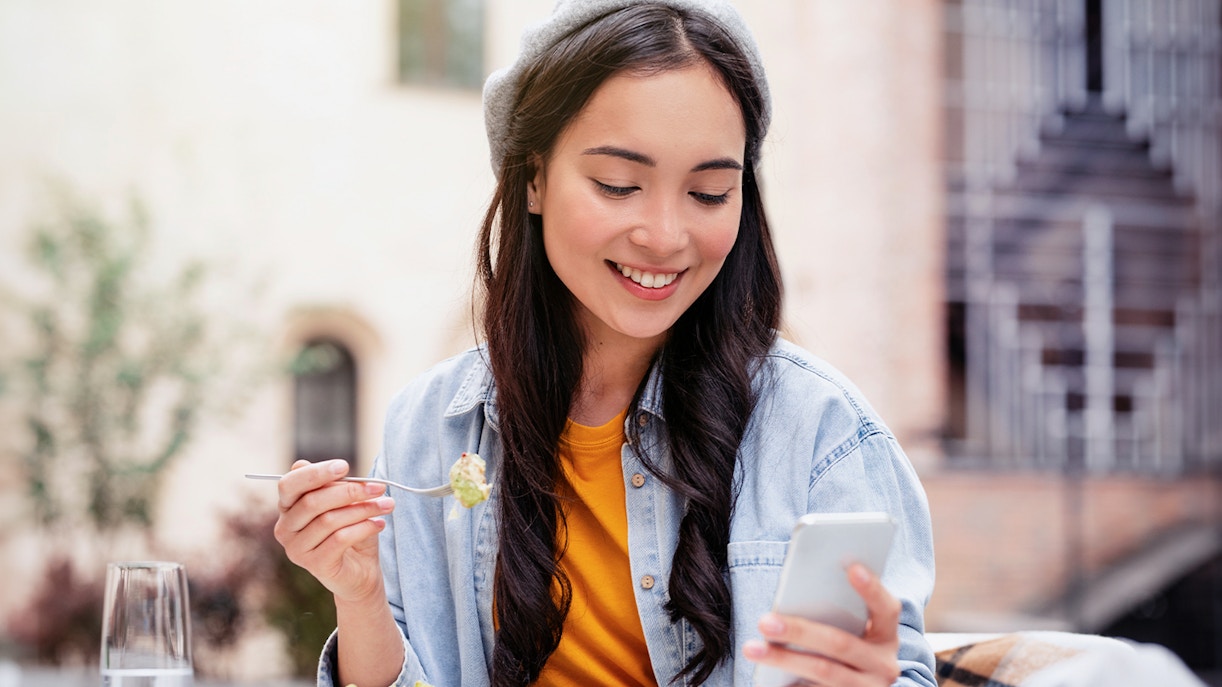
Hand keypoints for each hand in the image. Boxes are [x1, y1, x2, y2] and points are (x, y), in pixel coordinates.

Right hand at [272, 459, 394, 604]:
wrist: (361, 571)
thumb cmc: (350, 531)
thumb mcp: (344, 503)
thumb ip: (333, 486)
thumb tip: (330, 466)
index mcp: (287, 507)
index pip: (289, 484)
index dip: (316, 473)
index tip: (345, 466)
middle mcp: (285, 528)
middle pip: (312, 502)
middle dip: (350, 491)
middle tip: (378, 488)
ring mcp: (296, 549)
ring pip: (328, 520)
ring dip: (363, 509)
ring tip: (386, 506)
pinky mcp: (314, 565)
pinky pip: (339, 539)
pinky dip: (363, 528)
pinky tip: (379, 524)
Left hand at [744, 564, 901, 685]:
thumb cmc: (847, 646)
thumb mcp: (853, 631)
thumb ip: (837, 612)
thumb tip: (794, 595)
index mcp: (886, 636)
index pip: (886, 608)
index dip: (871, 588)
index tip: (852, 567)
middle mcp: (882, 664)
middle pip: (840, 644)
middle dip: (800, 631)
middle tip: (765, 621)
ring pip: (824, 672)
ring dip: (784, 660)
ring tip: (752, 648)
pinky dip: (789, 685)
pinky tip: (765, 678)